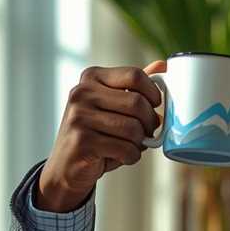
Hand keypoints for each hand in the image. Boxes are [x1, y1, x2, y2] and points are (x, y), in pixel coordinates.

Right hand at [37, 61, 165, 211]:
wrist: (67, 165)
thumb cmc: (97, 132)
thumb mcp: (113, 105)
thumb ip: (135, 86)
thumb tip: (162, 65)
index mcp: (91, 77)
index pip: (134, 75)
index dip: (153, 93)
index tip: (155, 105)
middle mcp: (82, 93)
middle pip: (137, 102)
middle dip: (150, 122)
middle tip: (147, 132)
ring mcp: (79, 117)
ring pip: (133, 128)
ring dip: (140, 142)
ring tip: (131, 145)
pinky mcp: (82, 142)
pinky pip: (125, 149)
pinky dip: (131, 156)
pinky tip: (122, 156)